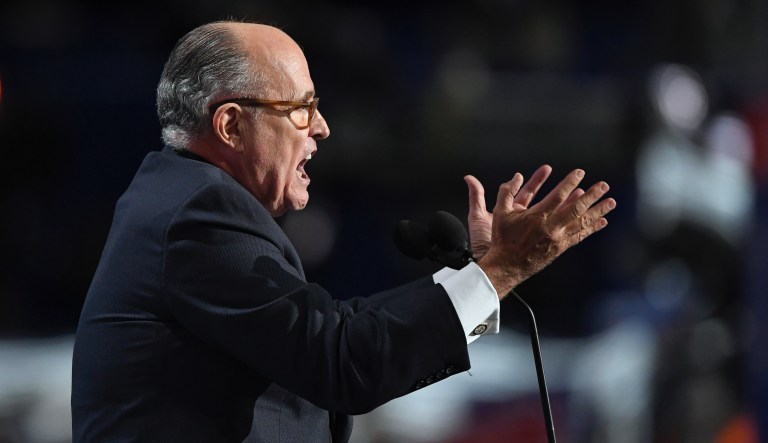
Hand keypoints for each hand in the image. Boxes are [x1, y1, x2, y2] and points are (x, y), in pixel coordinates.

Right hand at [476, 167, 615, 297]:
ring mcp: (557, 239)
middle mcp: (550, 227)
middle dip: (592, 195)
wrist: (507, 265)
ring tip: (611, 202)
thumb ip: (507, 193)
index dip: (570, 183)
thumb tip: (515, 177)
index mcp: (536, 216)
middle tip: (604, 185)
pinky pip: (580, 236)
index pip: (558, 196)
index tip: (580, 173)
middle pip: (576, 208)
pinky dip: (592, 228)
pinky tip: (602, 221)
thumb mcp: (500, 213)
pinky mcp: (560, 248)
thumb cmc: (503, 239)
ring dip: (598, 211)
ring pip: (582, 222)